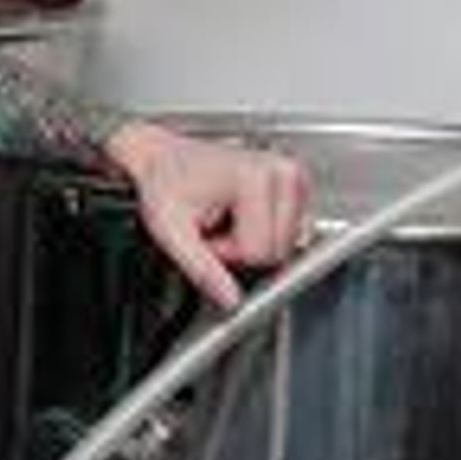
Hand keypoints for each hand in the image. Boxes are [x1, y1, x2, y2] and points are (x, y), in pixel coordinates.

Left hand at [105, 121, 311, 309]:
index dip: (227, 254)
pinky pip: (290, 231)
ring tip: (225, 219)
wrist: (165, 157)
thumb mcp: (172, 231)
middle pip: (278, 249)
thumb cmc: (165, 183)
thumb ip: (202, 270)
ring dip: (253, 241)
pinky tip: (242, 215)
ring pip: (286, 244)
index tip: (205, 234)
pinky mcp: (296, 183)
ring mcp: (292, 176)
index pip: (259, 252)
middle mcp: (281, 172)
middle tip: (214, 228)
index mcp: (255, 179)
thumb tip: (232, 301)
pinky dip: (265, 231)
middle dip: (242, 249)